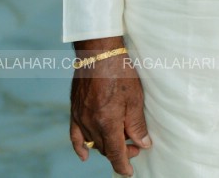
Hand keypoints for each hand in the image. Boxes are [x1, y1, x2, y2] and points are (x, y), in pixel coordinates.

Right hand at [69, 37, 150, 175]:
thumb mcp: (135, 98)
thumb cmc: (121, 72)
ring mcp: (81, 118)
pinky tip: (85, 155)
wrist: (99, 54)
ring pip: (94, 142)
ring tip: (122, 140)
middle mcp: (91, 123)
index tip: (129, 172)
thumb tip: (143, 143)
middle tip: (136, 146)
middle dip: (120, 152)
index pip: (115, 152)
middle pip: (105, 148)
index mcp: (108, 122)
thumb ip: (137, 124)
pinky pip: (75, 136)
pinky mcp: (75, 111)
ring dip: (107, 146)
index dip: (122, 164)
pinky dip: (81, 147)